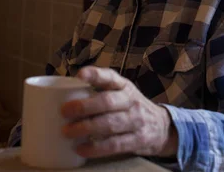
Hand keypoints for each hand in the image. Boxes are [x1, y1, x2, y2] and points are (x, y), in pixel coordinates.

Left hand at [60, 66, 177, 158]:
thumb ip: (99, 91)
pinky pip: (115, 144)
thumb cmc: (130, 107)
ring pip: (110, 124)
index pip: (109, 77)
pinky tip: (81, 148)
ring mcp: (136, 121)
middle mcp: (131, 101)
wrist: (162, 126)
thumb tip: (61, 94)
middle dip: (84, 107)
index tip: (80, 75)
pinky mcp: (138, 140)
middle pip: (107, 102)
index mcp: (123, 86)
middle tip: (64, 111)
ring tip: (67, 132)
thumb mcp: (120, 92)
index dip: (95, 75)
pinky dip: (96, 148)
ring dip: (86, 128)